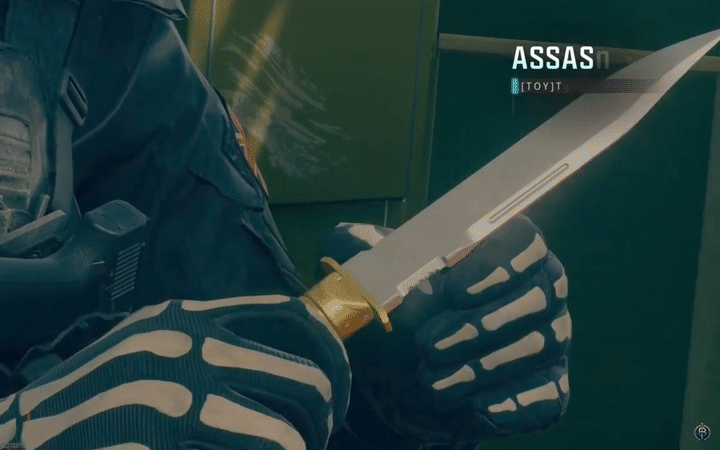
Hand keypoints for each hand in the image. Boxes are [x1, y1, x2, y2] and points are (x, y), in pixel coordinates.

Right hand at [0, 296, 350, 449]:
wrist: (20, 434)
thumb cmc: (96, 397)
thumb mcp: (153, 347)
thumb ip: (211, 345)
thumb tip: (291, 364)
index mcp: (188, 318)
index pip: (294, 317)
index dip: (333, 356)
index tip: (339, 391)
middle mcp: (187, 349)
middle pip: (306, 380)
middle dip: (324, 420)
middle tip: (315, 439)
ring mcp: (172, 400)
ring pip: (286, 439)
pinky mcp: (156, 444)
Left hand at [322, 216, 570, 446]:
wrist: (394, 379)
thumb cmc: (388, 314)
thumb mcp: (365, 277)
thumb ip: (358, 251)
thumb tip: (353, 243)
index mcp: (501, 251)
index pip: (523, 241)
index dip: (495, 263)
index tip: (451, 289)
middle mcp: (536, 290)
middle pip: (539, 294)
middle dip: (482, 323)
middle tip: (428, 345)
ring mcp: (546, 341)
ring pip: (537, 346)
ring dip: (482, 365)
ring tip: (430, 380)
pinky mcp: (546, 389)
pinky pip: (547, 397)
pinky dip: (510, 403)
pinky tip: (470, 407)